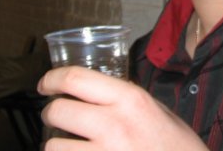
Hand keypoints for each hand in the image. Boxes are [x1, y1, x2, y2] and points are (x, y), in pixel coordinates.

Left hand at [38, 66, 207, 149]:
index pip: (75, 79)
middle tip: (57, 117)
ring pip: (53, 148)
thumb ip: (124, 101)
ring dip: (58, 146)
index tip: (45, 84)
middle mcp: (114, 126)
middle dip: (51, 113)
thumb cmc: (178, 147)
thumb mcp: (156, 111)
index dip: (51, 79)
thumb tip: (90, 94)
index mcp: (131, 100)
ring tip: (71, 146)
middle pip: (58, 111)